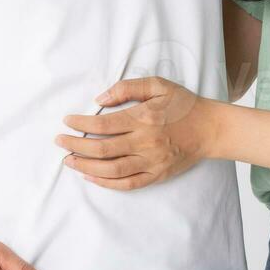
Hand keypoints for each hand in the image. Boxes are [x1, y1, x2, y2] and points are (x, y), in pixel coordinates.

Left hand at [57, 77, 215, 191]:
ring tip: (69, 160)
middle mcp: (145, 142)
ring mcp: (151, 162)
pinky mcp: (156, 175)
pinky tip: (90, 176)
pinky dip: (106, 183)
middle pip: (102, 148)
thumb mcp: (159, 85)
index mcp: (143, 118)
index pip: (103, 124)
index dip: (80, 123)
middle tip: (59, 142)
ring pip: (111, 170)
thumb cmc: (183, 104)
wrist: (210, 129)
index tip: (66, 121)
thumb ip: (128, 87)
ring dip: (85, 166)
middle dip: (75, 145)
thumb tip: (99, 99)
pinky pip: (127, 184)